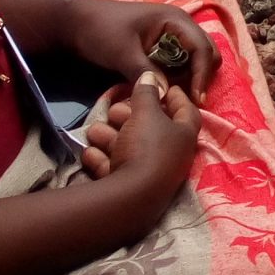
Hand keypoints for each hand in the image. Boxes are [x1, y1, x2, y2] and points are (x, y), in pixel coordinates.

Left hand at [57, 0, 217, 100]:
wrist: (74, 22)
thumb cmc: (100, 30)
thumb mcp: (122, 52)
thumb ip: (145, 72)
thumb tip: (166, 96)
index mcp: (175, 20)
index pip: (202, 47)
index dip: (202, 74)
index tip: (196, 100)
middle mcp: (179, 26)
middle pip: (205, 52)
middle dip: (201, 76)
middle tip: (189, 102)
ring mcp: (170, 36)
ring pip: (193, 60)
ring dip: (189, 79)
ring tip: (174, 100)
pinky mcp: (159, 47)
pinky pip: (177, 64)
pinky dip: (176, 78)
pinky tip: (163, 91)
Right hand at [100, 70, 200, 203]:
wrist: (129, 199)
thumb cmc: (146, 147)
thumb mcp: (146, 113)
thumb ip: (147, 93)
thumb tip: (151, 76)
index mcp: (183, 135)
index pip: (186, 110)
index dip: (176, 96)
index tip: (162, 85)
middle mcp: (170, 155)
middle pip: (150, 130)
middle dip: (130, 118)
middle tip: (114, 108)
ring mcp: (148, 174)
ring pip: (128, 149)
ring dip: (110, 138)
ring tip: (94, 129)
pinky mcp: (127, 190)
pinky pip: (114, 170)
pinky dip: (101, 160)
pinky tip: (88, 151)